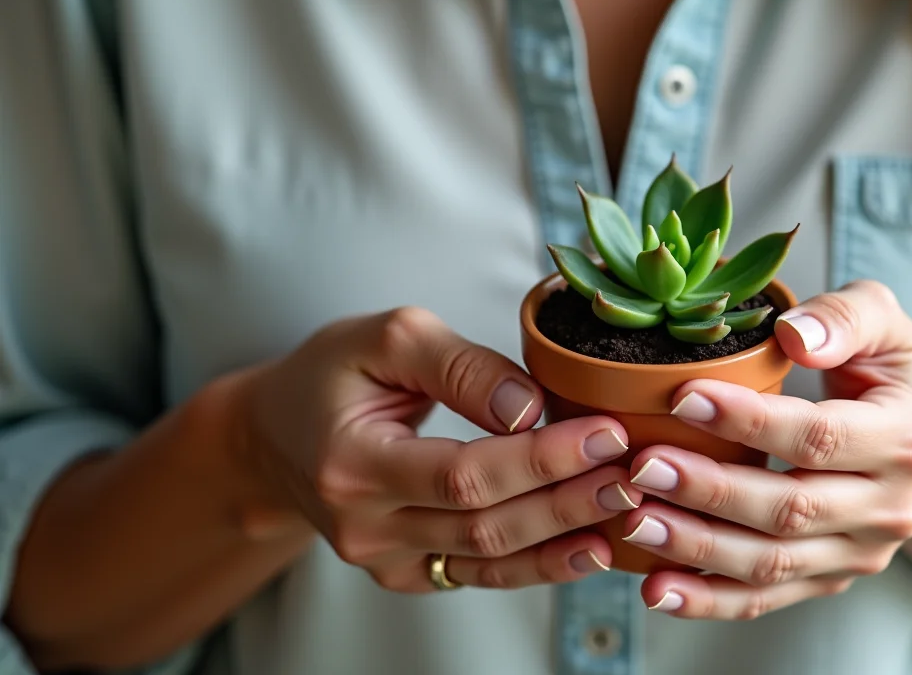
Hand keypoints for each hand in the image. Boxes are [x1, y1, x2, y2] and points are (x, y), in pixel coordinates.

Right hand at [224, 306, 643, 590]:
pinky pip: (479, 576)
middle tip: (634, 472)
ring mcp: (382, 560)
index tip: (605, 431)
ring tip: (628, 508)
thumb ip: (460, 366)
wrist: (274, 437)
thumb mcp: (386, 337)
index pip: (463, 473)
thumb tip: (531, 407)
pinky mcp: (405, 574)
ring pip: (489, 560)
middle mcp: (363, 525)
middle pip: (485, 524)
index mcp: (351, 462)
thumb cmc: (331, 375)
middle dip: (569, 499)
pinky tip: (590, 546)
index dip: (541, 459)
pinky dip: (539, 563)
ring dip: (565, 536)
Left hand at [620, 281, 911, 618]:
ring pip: (771, 561)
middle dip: (709, 491)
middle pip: (789, 508)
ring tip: (636, 521)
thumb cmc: (893, 373)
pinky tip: (658, 589)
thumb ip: (843, 316)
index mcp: (905, 438)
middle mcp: (889, 507)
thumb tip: (794, 334)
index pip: (818, 436)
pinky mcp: (830, 580)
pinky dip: (709, 599)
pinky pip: (766, 598)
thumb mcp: (885, 321)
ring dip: (698, 547)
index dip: (749, 421)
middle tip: (643, 466)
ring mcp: (860, 553)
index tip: (682, 399)